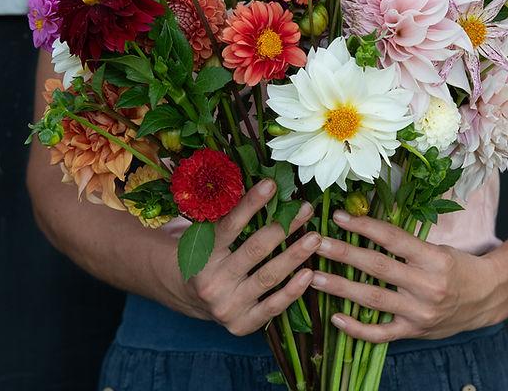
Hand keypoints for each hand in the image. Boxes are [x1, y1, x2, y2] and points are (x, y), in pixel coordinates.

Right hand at [184, 179, 321, 335]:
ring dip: (295, 256)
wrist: (191, 296)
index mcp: (201, 254)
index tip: (272, 185)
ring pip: (267, 277)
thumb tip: (259, 183)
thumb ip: (228, 213)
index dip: (251, 204)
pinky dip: (292, 291)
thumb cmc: (208, 256)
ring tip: (316, 237)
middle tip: (306, 209)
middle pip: (254, 250)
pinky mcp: (241, 325)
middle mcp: (212, 281)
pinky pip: (272, 307)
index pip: (229, 225)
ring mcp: (226, 306)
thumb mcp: (208, 235)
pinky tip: (309, 273)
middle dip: (283, 227)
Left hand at [311, 209, 502, 342]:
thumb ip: (404, 242)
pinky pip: (380, 334)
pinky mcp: (414, 331)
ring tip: (315, 277)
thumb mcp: (437, 247)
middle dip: (343, 253)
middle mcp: (427, 286)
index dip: (363, 226)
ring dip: (340, 287)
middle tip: (317, 244)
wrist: (486, 297)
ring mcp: (419, 312)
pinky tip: (335, 318)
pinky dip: (356, 328)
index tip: (338, 217)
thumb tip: (364, 222)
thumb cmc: (457, 267)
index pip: (392, 239)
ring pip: (373, 299)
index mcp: (434, 259)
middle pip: (377, 267)